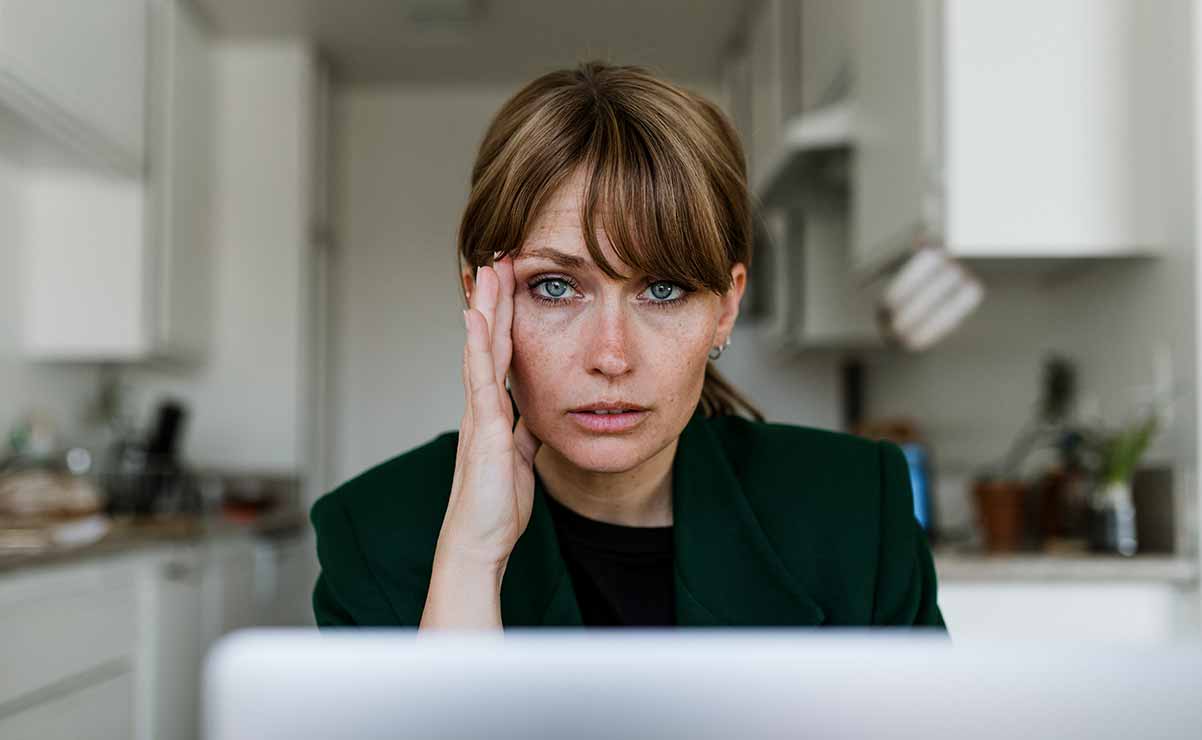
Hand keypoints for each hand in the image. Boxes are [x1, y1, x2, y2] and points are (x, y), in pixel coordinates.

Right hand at [438, 255, 541, 569]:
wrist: (476, 545)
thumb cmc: (494, 510)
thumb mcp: (520, 462)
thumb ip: (525, 434)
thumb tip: (537, 416)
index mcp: (492, 414)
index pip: (502, 355)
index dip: (506, 320)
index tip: (509, 286)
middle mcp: (480, 407)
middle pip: (488, 342)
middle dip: (493, 300)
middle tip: (497, 258)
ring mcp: (477, 415)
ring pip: (480, 350)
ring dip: (484, 309)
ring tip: (488, 270)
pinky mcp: (481, 429)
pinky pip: (479, 380)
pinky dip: (477, 347)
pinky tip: (476, 318)